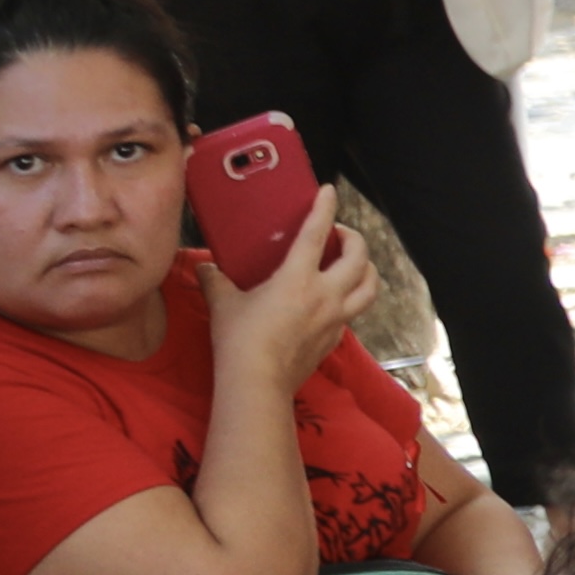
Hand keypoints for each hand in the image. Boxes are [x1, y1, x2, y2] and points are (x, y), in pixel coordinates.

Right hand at [210, 212, 371, 391]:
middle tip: (340, 233)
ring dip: (367, 269)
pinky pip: (355, 311)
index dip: (324, 209)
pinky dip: (353, 298)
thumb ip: (215, 281)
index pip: (316, 233)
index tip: (329, 192)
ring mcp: (336, 317)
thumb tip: (203, 268)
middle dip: (355, 238)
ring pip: (370, 286)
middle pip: (359, 257)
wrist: (258, 383)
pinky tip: (337, 299)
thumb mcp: (223, 304)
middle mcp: (326, 294)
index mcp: (298, 279)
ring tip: (354, 263)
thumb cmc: (240, 341)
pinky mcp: (336, 337)